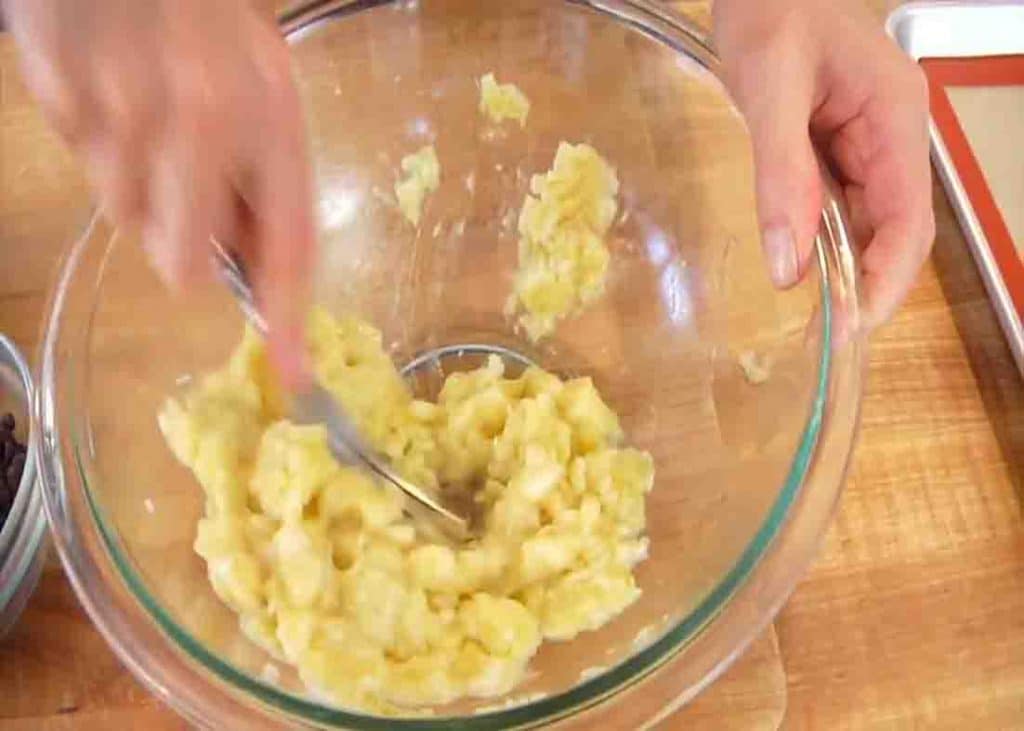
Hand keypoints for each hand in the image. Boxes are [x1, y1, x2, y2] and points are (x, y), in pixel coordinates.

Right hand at [3, 0, 313, 382]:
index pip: (288, 245)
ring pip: (125, 215)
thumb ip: (263, 175)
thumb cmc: (212, 10)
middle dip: (185, 246)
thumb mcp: (266, 83)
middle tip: (186, 191)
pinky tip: (112, 87)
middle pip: (182, 262)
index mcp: (270, 115)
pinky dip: (96, 140)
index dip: (287, 317)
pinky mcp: (61, 93)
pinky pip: (81, 161)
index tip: (294, 374)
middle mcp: (201, 120)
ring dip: (139, 186)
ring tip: (149, 114)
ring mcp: (123, 108)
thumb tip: (247, 260)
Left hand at [713, 0, 934, 331]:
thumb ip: (780, 176)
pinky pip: (839, 203)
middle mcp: (891, 135)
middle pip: (894, 226)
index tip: (859, 323)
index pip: (908, 216)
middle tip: (833, 331)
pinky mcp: (838, 146)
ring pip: (867, 220)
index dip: (888, 276)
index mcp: (895, 117)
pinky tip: (804, 263)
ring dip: (847, 265)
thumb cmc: (771, 12)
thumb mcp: (771, 90)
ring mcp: (867, 141)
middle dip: (870, 280)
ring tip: (820, 313)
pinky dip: (824, 238)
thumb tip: (788, 264)